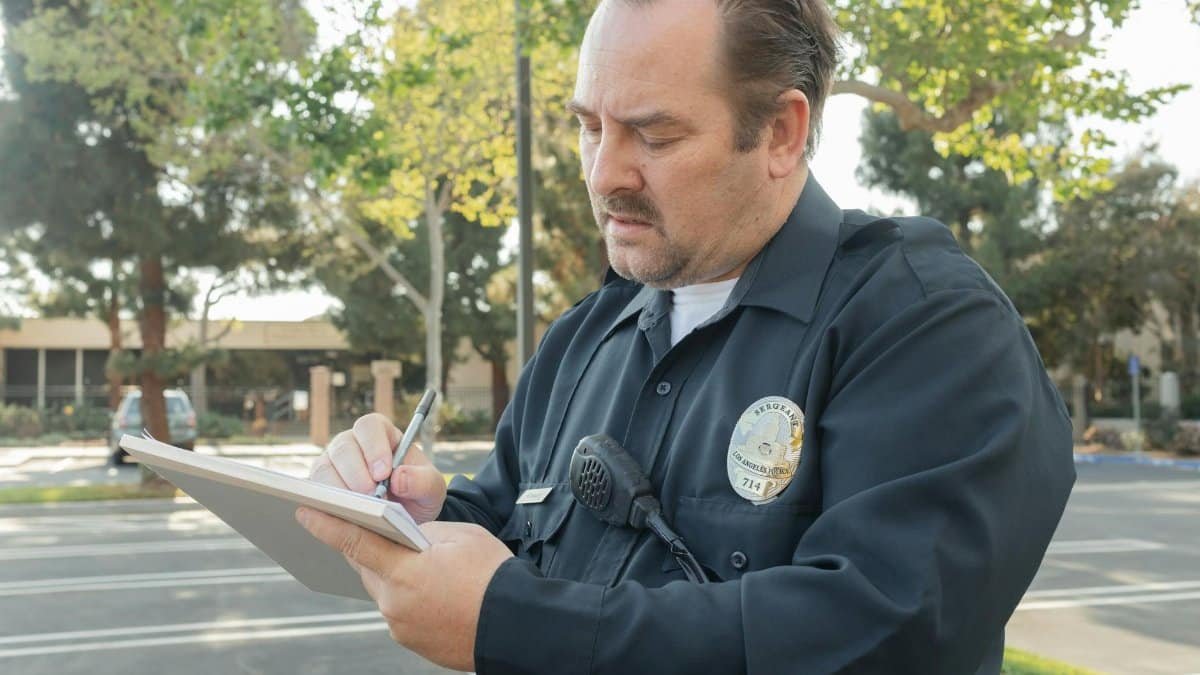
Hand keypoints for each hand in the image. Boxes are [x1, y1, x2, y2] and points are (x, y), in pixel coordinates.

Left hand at [296, 508, 512, 671]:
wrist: (517, 626)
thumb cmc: (493, 576)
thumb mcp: (460, 536)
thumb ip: (423, 533)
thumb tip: (407, 535)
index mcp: (403, 571)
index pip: (354, 542)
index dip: (327, 525)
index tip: (305, 511)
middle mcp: (394, 603)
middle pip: (367, 567)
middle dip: (371, 549)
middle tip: (380, 532)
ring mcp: (400, 626)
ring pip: (384, 590)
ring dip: (394, 575)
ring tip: (423, 567)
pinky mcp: (411, 642)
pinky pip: (400, 611)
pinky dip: (409, 598)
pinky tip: (434, 592)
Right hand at [309, 412, 446, 522]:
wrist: (406, 516)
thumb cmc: (417, 493)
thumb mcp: (432, 488)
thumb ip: (423, 481)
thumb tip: (399, 478)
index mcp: (381, 434)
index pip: (370, 427)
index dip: (374, 447)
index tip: (383, 472)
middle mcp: (353, 444)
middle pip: (343, 447)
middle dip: (356, 472)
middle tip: (370, 495)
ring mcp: (334, 464)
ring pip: (324, 468)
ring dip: (339, 489)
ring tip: (358, 509)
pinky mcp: (322, 487)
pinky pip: (316, 491)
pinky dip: (326, 503)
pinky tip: (342, 516)